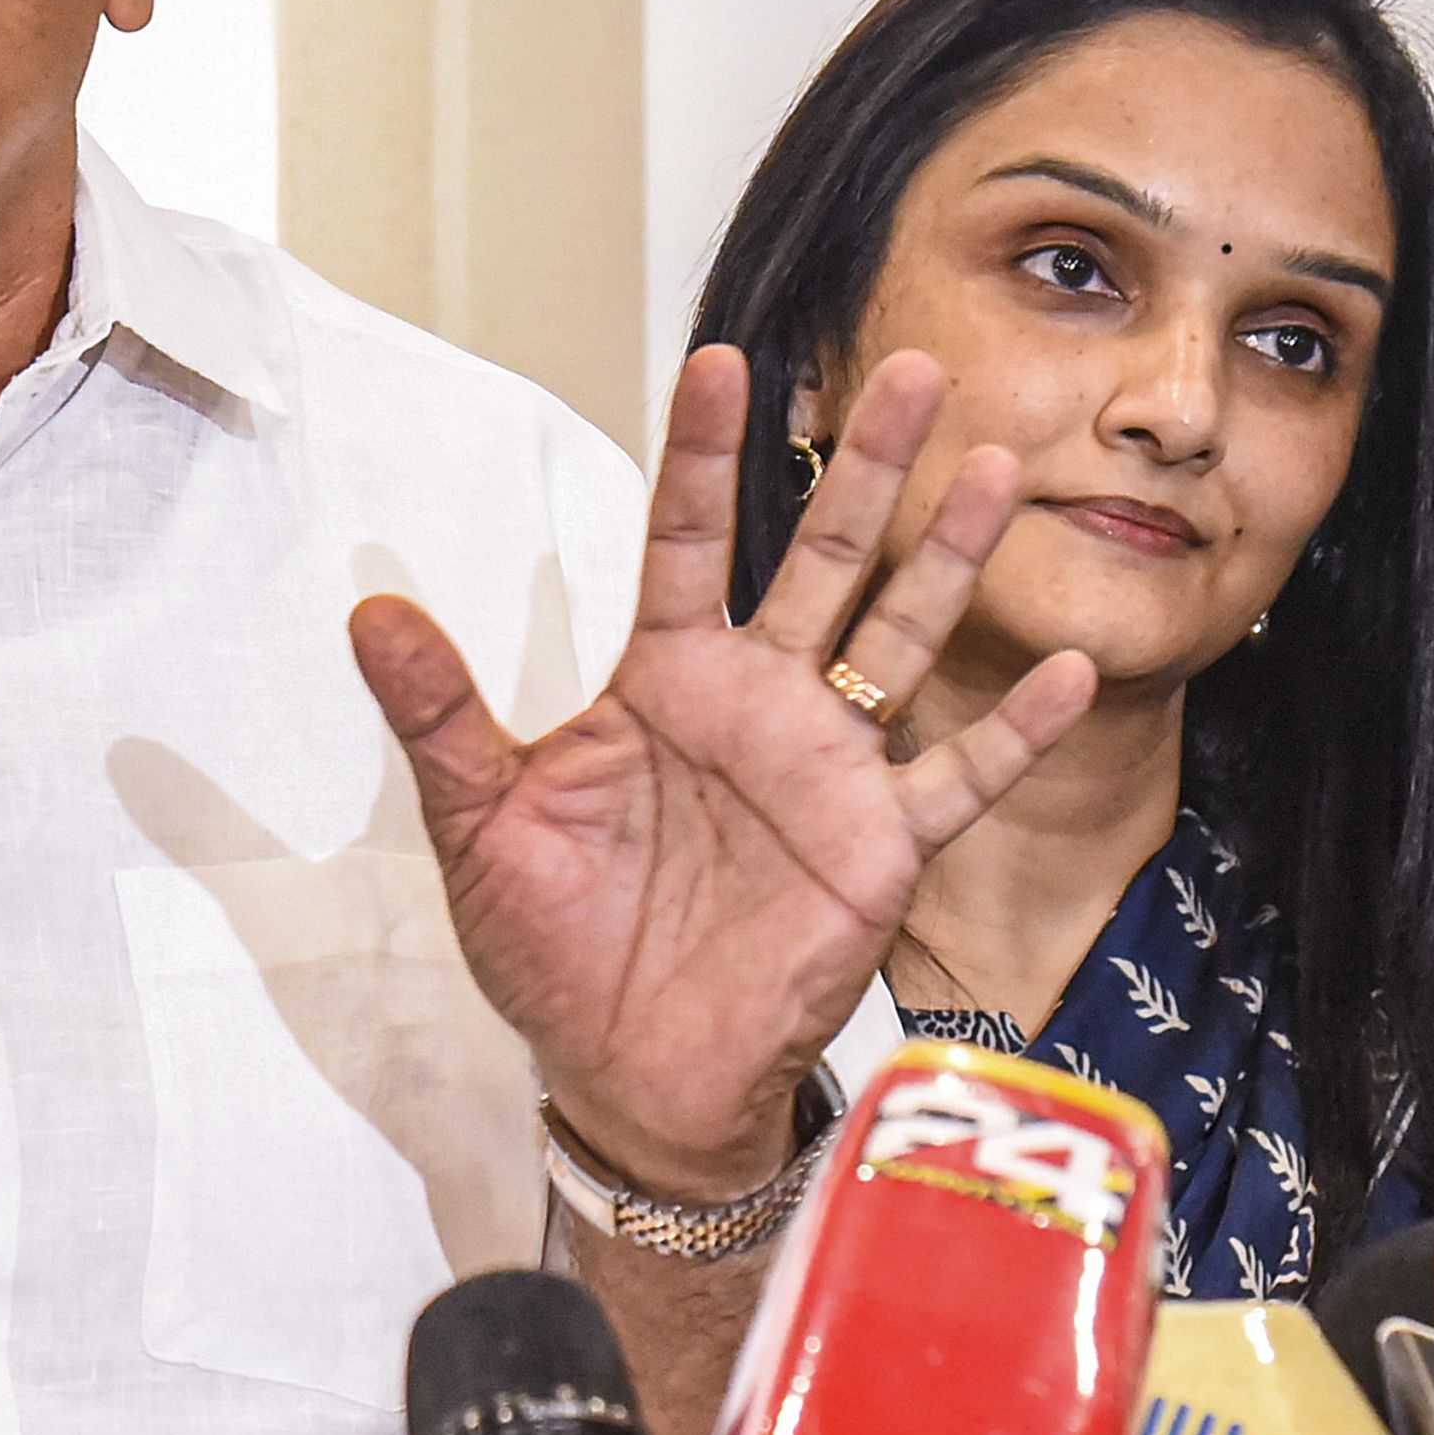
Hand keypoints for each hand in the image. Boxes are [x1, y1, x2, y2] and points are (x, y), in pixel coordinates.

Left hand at [350, 346, 1096, 1200]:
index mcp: (667, 678)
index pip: (688, 541)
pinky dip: (1014, 729)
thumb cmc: (556, 943)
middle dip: (864, 465)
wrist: (626, 1073)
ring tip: (994, 469)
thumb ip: (439, 716)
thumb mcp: (481, 824)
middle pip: (822, 557)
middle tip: (913, 368)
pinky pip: (960, 779)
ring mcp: (830, 767)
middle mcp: (760, 701)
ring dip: (949, 557)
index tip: (721, 361)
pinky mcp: (879, 845)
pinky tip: (1065, 671)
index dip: (703, 455)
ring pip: (902, 636)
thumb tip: (368, 611)